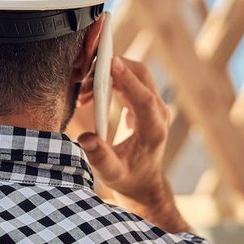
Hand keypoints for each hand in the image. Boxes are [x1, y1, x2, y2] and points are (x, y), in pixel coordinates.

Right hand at [76, 57, 191, 234]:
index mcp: (154, 131)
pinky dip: (111, 79)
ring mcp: (155, 105)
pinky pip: (130, 80)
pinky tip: (91, 93)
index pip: (144, 98)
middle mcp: (159, 113)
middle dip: (113, 68)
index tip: (110, 62)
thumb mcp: (111, 173)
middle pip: (142, 75)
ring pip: (135, 73)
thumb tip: (86, 138)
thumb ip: (100, 157)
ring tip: (84, 91)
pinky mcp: (146, 102)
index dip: (128, 79)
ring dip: (109, 74)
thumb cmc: (127, 178)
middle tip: (85, 77)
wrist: (142, 181)